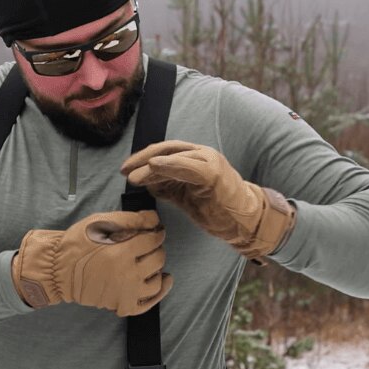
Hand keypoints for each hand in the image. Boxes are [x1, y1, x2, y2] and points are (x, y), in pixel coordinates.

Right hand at [11, 210, 172, 316]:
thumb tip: (155, 220)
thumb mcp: (101, 222)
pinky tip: (163, 281)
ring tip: (149, 263)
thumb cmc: (77, 244)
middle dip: (156, 249)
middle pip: (158, 259)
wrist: (58, 270)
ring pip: (156, 281)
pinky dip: (159, 293)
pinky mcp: (121, 304)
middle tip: (148, 246)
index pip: (154, 240)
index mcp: (122, 251)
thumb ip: (131, 219)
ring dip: (157, 269)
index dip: (156, 233)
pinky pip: (148, 303)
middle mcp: (126, 274)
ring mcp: (125, 292)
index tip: (154, 232)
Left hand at [120, 140, 295, 261]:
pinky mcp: (213, 173)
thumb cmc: (215, 208)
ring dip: (149, 166)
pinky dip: (169, 164)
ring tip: (131, 176)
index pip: (164, 152)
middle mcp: (201, 154)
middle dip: (141, 159)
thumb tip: (145, 182)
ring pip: (174, 156)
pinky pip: (187, 165)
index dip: (142, 158)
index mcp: (194, 158)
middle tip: (124, 170)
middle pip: (166, 149)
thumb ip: (167, 186)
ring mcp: (208, 161)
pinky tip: (153, 166)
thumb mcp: (184, 195)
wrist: (244, 220)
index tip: (125, 169)